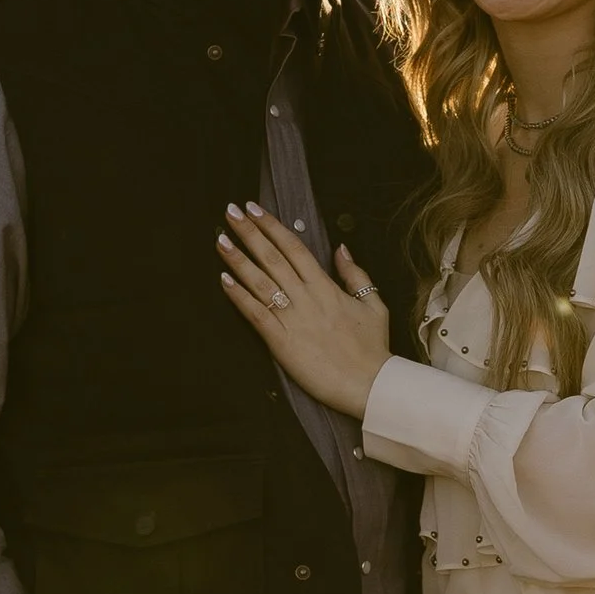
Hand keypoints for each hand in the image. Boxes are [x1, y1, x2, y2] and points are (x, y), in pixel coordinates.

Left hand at [217, 207, 393, 418]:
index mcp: (326, 286)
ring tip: (220, 240)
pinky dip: (239, 296)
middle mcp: (306, 297)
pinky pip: (256, 314)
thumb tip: (341, 250)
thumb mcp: (373, 305)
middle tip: (231, 212)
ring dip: (238, 259)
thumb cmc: (372, 349)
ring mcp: (292, 318)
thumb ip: (356, 275)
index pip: (294, 247)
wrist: (368, 384)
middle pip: (272, 257)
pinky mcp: (281, 341)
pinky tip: (224, 280)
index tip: (255, 210)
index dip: (272, 226)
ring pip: (260, 281)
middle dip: (249, 232)